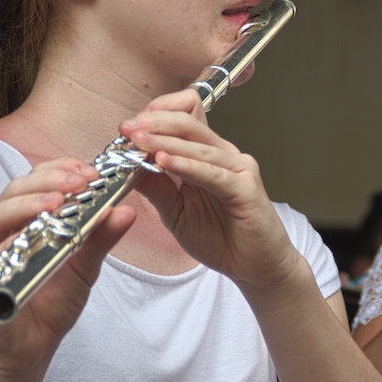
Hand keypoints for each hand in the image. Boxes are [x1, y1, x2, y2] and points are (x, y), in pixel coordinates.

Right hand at [0, 159, 134, 374]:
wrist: (33, 347)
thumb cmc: (53, 300)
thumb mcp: (86, 264)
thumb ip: (101, 237)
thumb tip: (126, 209)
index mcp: (22, 219)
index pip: (35, 181)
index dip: (60, 170)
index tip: (89, 170)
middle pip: (13, 191)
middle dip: (47, 182)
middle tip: (79, 183)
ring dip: (26, 206)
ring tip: (57, 203)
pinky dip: (6, 247)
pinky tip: (28, 240)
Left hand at [119, 89, 301, 290]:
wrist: (254, 267)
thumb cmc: (220, 237)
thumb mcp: (175, 211)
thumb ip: (157, 188)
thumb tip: (129, 165)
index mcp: (207, 155)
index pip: (185, 117)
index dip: (158, 114)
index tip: (130, 125)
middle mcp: (224, 155)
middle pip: (189, 124)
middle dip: (154, 123)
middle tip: (127, 128)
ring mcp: (238, 168)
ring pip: (198, 146)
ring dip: (164, 141)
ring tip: (138, 141)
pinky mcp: (245, 188)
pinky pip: (212, 173)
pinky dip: (186, 165)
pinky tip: (164, 162)